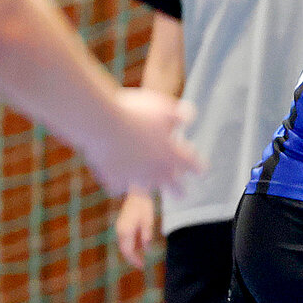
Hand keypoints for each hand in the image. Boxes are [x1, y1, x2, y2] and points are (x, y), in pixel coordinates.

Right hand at [78, 88, 201, 193]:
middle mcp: (157, 172)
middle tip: (181, 194)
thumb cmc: (136, 112)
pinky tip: (117, 180)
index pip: (193, 166)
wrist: (103, 123)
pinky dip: (118, 184)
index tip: (200, 169)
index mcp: (173, 156)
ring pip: (146, 189)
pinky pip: (118, 187)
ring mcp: (135, 177)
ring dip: (148, 186)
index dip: (198, 166)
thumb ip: (180, 114)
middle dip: (179, 190)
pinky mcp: (114, 178)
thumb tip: (190, 116)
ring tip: (147, 185)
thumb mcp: (163, 108)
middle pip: (175, 188)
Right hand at [115, 190, 158, 267]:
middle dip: (132, 258)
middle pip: (124, 249)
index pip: (127, 251)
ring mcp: (119, 228)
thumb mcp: (149, 221)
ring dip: (132, 252)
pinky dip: (132, 245)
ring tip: (142, 259)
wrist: (137, 193)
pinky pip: (126, 239)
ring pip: (124, 245)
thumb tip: (146, 249)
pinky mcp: (122, 225)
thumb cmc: (144, 206)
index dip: (134, 260)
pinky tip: (140, 248)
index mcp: (125, 231)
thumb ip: (146, 235)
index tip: (141, 266)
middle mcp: (120, 231)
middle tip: (142, 265)